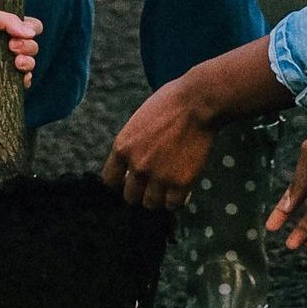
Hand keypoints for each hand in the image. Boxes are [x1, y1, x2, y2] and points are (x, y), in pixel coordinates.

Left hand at [0, 7, 40, 85]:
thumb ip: (7, 21)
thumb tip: (31, 32)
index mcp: (4, 25)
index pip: (31, 26)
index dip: (32, 29)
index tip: (21, 31)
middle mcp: (4, 43)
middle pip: (32, 46)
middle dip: (28, 47)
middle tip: (11, 46)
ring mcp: (0, 61)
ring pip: (28, 65)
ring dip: (29, 63)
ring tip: (16, 61)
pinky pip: (15, 83)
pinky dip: (23, 81)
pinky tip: (19, 77)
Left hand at [101, 75, 215, 210]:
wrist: (197, 103)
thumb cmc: (170, 104)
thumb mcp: (139, 121)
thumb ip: (132, 145)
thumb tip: (131, 167)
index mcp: (122, 147)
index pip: (109, 180)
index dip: (121, 181)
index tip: (131, 178)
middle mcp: (137, 165)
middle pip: (130, 197)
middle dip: (141, 190)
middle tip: (153, 182)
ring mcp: (158, 176)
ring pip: (151, 204)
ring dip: (159, 197)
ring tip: (168, 185)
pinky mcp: (181, 183)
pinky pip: (173, 205)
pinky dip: (178, 199)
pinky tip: (183, 188)